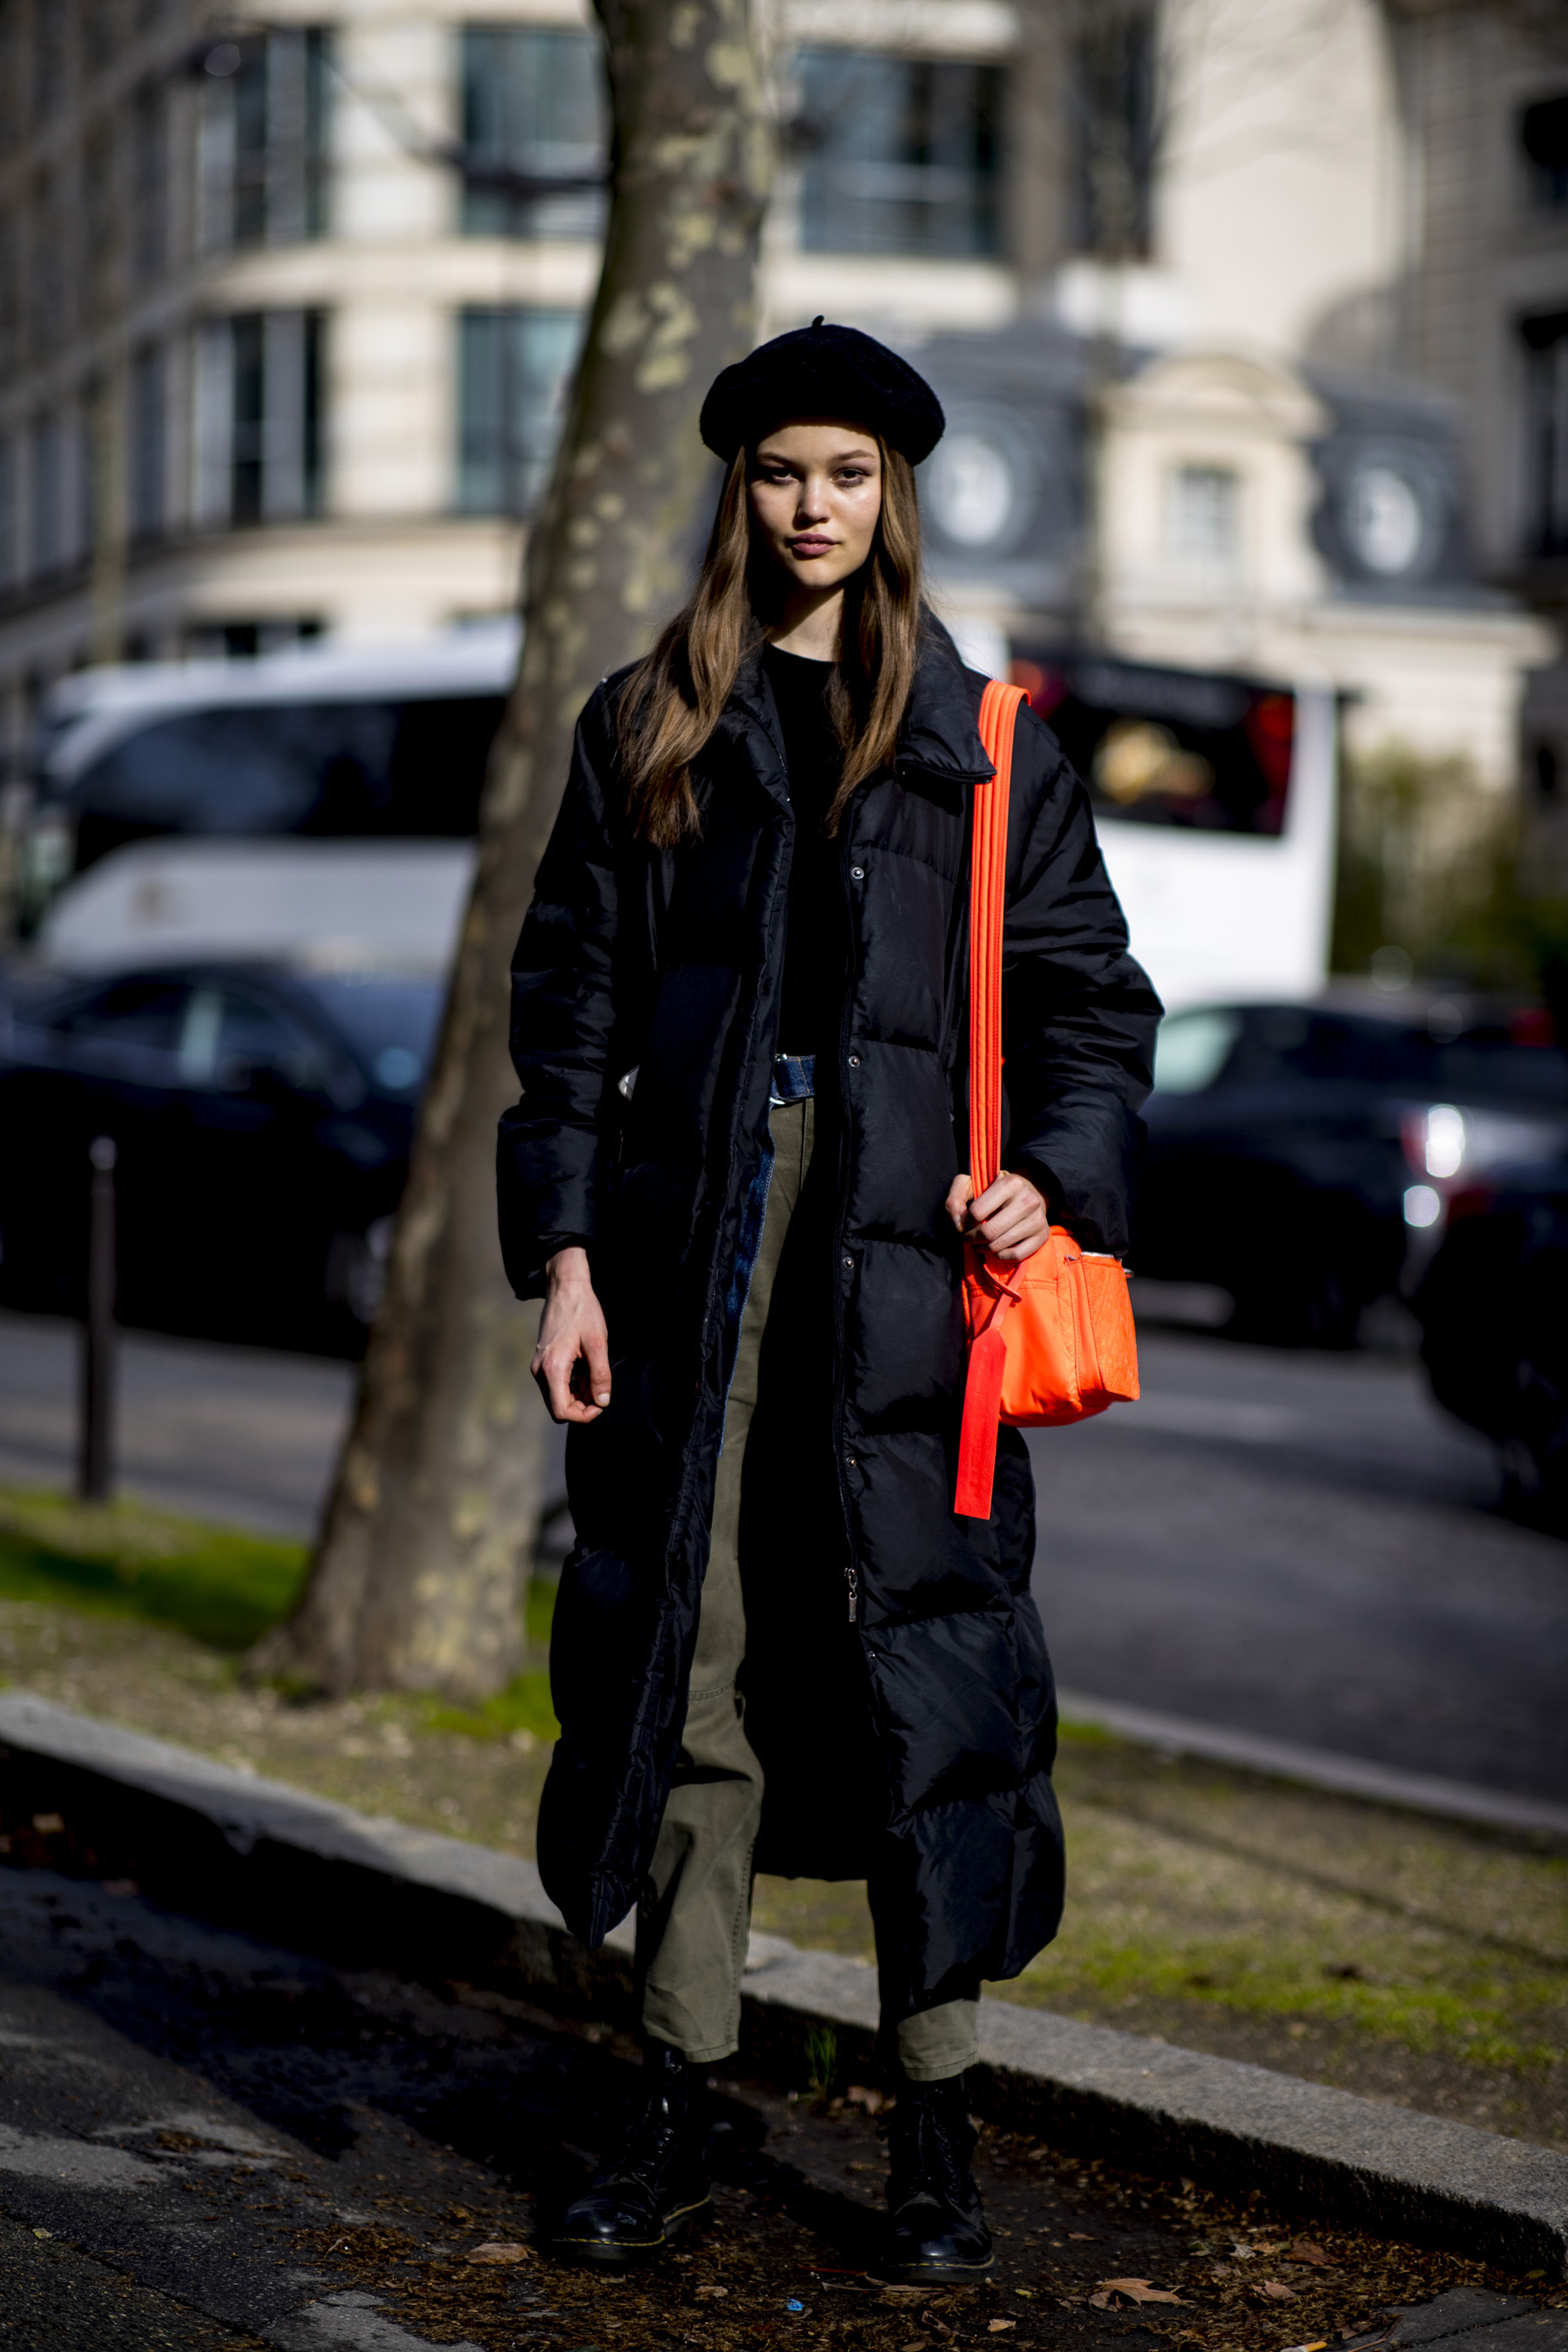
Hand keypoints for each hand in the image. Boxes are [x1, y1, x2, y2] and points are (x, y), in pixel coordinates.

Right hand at [533, 1247, 611, 1422]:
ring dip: (578, 1395)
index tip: (601, 1402)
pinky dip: (572, 1385)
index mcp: (552, 1368)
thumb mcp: (597, 1343)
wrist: (565, 1288)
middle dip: (582, 1405)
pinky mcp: (542, 1361)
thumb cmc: (583, 1312)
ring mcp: (539, 1366)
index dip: (584, 1415)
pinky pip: (556, 1384)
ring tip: (595, 1375)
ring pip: (558, 1397)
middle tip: (601, 1389)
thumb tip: (603, 1402)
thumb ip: (600, 1375)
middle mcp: (540, 1371)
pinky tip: (586, 1369)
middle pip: (559, 1407)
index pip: (562, 1411)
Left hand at [945, 1170, 1050, 1263]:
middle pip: (989, 1232)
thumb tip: (959, 1226)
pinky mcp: (1043, 1236)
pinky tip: (996, 1248)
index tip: (967, 1221)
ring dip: (983, 1249)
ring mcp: (1038, 1219)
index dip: (965, 1221)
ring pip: (1000, 1246)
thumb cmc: (992, 1190)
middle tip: (968, 1237)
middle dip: (971, 1239)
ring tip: (979, 1243)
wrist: (1027, 1192)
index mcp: (1010, 1183)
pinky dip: (1001, 1256)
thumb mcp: (970, 1185)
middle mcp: (1028, 1200)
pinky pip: (1016, 1256)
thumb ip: (955, 1200)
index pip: (976, 1212)